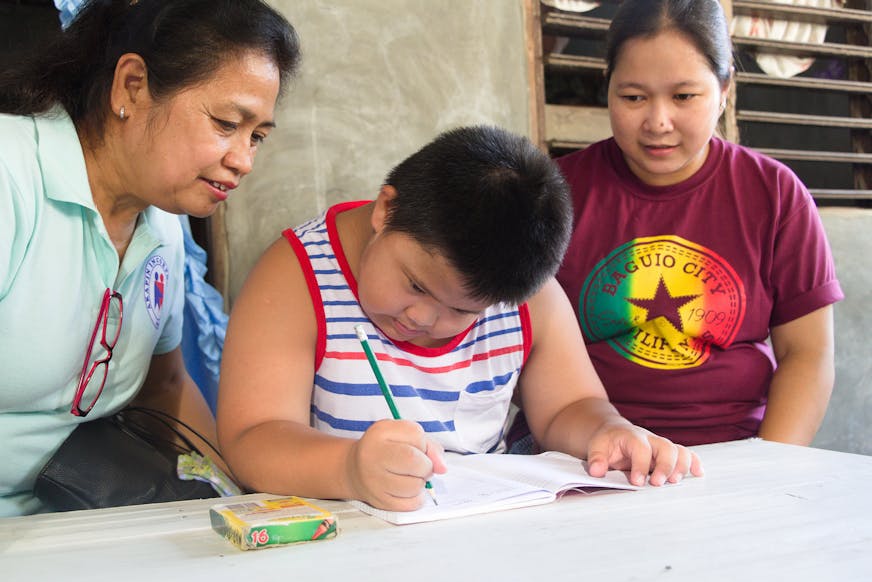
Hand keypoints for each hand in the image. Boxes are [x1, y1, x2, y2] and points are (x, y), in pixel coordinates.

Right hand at [346, 419, 445, 510]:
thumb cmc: (385, 449)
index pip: (417, 436)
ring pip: (416, 486)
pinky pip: (412, 504)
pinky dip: (416, 498)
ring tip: (409, 477)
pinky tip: (405, 490)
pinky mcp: (380, 502)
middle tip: (418, 466)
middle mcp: (373, 456)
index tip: (417, 447)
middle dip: (426, 466)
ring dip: (420, 482)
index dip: (424, 444)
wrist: (356, 469)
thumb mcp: (404, 434)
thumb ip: (429, 445)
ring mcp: (374, 482)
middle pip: (417, 463)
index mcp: (380, 433)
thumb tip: (442, 467)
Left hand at [585, 420, 703, 485]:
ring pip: (678, 451)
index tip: (636, 482)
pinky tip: (698, 473)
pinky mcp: (668, 453)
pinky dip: (694, 463)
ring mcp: (661, 446)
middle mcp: (650, 440)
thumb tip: (596, 471)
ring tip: (675, 482)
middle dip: (664, 466)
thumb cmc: (607, 442)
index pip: (640, 448)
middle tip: (658, 484)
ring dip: (681, 466)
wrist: (614, 432)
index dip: (640, 465)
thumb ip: (596, 458)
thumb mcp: (596, 447)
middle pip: (665, 447)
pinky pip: (685, 454)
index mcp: (632, 437)